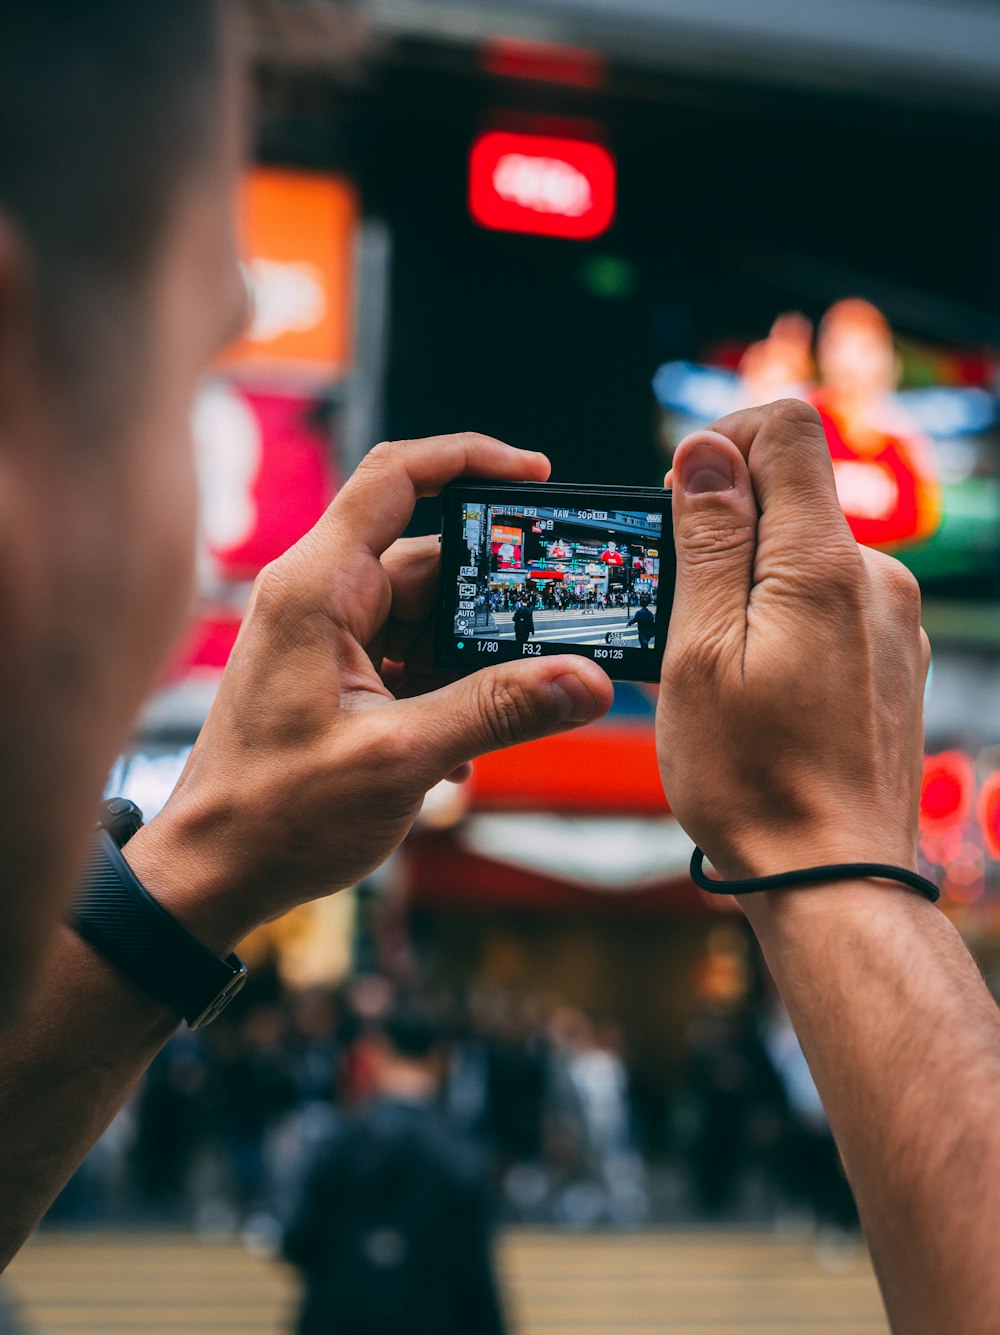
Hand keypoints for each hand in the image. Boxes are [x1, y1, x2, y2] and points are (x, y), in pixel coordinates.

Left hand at [126, 434, 613, 950]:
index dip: (468, 458)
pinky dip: (448, 696)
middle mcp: (321, 599)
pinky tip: (463, 754)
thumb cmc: (272, 814)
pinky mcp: (338, 679)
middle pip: (430, 562)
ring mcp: (328, 640)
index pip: (395, 478)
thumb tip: (586, 681)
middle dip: (495, 600)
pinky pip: (412, 663)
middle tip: (557, 631)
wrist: (213, 876)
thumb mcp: (398, 758)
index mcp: (317, 587)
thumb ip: (497, 710)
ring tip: (507, 715)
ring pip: (428, 620)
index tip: (535, 473)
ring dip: (473, 666)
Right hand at [657, 398, 928, 885]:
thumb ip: (706, 541)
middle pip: (792, 495)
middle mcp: (876, 579)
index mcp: (824, 564)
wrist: (833, 878)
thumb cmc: (755, 780)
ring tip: (712, 667)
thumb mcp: (699, 653)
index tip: (679, 503)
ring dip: (748, 585)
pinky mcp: (893, 659)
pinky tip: (754, 688)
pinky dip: (780, 621)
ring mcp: (893, 621)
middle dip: (724, 529)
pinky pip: (828, 605)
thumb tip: (705, 449)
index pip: (787, 429)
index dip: (722, 442)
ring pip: (805, 556)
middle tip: (677, 610)